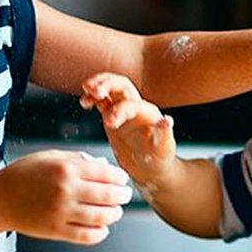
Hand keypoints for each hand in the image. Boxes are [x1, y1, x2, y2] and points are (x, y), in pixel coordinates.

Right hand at [0, 150, 131, 244]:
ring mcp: (61, 212)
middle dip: (122, 196)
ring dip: (114, 214)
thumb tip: (103, 166)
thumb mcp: (49, 157)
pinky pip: (86, 235)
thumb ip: (77, 160)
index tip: (122, 179)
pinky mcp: (56, 230)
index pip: (105, 174)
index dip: (119, 178)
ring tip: (116, 212)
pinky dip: (100, 233)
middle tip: (125, 196)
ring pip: (101, 217)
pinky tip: (102, 228)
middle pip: (108, 196)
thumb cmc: (24, 174)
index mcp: (66, 169)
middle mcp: (66, 190)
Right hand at [80, 72, 177, 187]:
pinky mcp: (113, 115)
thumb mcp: (163, 149)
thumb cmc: (160, 159)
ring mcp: (123, 110)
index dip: (120, 110)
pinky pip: (101, 100)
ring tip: (86, 89)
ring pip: (110, 88)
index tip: (109, 123)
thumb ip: (164, 134)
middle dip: (107, 84)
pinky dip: (92, 97)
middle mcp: (136, 107)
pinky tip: (84, 101)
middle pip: (121, 85)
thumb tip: (167, 121)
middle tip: (94, 91)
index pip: (132, 104)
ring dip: (98, 85)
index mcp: (148, 113)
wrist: (152, 168)